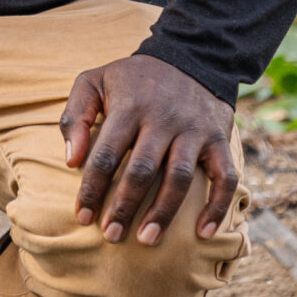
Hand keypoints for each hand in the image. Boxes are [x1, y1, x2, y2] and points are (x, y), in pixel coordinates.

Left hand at [59, 56, 238, 247]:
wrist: (189, 57)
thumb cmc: (132, 79)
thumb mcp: (94, 81)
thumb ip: (74, 116)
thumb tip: (71, 161)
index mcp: (129, 107)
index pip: (106, 155)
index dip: (92, 188)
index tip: (82, 217)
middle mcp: (163, 119)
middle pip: (142, 171)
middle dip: (124, 207)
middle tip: (110, 236)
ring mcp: (194, 130)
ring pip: (179, 178)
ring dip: (164, 212)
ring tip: (147, 240)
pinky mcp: (219, 139)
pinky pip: (225, 177)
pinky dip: (217, 206)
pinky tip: (203, 234)